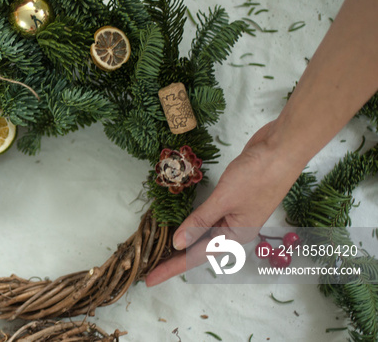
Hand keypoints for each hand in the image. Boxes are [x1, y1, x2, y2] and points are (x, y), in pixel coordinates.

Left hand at [145, 121, 305, 285]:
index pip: (196, 257)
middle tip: (146, 264)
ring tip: (156, 248)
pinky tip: (177, 222)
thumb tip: (178, 242)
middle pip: (198, 248)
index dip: (171, 268)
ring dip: (180, 239)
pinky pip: (205, 215)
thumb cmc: (258, 175)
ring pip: (201, 232)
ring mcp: (232, 213)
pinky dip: (190, 220)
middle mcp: (234, 229)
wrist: (281, 148)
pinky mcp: (230, 198)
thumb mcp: (225, 199)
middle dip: (172, 257)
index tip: (150, 279)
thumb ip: (200, 221)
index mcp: (236, 236)